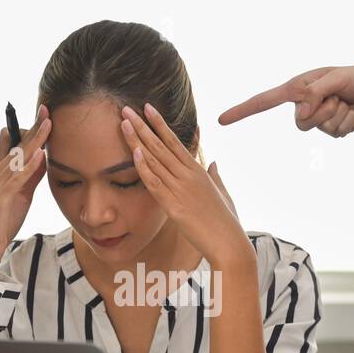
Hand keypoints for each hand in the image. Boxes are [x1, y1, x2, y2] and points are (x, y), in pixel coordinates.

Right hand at [0, 107, 50, 268]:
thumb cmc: (3, 222)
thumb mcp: (22, 195)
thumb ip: (31, 177)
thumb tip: (44, 159)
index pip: (10, 143)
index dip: (26, 129)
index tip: (43, 116)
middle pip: (15, 145)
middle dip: (32, 127)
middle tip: (47, 110)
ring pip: (17, 157)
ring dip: (34, 140)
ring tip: (49, 125)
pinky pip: (17, 178)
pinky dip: (29, 165)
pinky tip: (40, 155)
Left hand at [119, 103, 250, 267]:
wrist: (229, 243)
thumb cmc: (227, 221)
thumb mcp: (223, 193)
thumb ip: (216, 176)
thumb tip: (213, 163)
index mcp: (198, 171)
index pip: (175, 141)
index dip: (159, 124)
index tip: (147, 109)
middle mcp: (189, 176)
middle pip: (161, 145)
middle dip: (142, 126)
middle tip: (127, 109)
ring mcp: (181, 189)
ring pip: (155, 160)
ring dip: (137, 140)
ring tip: (124, 123)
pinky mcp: (174, 206)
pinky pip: (155, 184)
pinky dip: (144, 167)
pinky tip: (135, 153)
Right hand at [217, 65, 353, 136]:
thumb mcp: (336, 79)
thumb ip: (315, 94)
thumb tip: (300, 114)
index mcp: (298, 87)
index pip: (264, 101)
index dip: (242, 110)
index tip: (222, 120)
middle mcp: (304, 103)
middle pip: (299, 123)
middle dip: (322, 111)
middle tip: (338, 97)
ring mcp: (317, 117)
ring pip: (318, 129)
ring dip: (336, 115)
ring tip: (346, 101)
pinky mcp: (331, 128)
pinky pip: (334, 134)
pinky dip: (346, 123)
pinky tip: (353, 112)